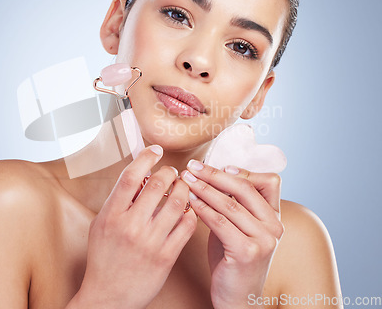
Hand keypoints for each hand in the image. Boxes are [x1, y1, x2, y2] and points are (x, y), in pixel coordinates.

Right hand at [72, 146, 196, 308]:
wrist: (108, 296)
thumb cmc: (103, 258)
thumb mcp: (100, 225)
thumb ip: (117, 201)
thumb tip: (138, 177)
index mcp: (111, 216)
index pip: (130, 177)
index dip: (145, 158)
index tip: (155, 150)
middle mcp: (130, 226)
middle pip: (157, 185)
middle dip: (169, 172)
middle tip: (172, 172)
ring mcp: (150, 242)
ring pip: (177, 203)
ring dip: (184, 189)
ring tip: (183, 187)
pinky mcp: (166, 256)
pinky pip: (186, 226)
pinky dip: (191, 213)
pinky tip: (189, 210)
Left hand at [181, 161, 283, 308]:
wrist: (237, 297)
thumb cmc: (232, 259)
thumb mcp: (238, 226)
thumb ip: (234, 204)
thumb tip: (212, 174)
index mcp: (275, 217)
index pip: (269, 181)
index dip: (242, 171)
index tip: (216, 166)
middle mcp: (274, 226)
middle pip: (245, 188)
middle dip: (214, 175)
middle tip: (192, 167)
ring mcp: (264, 240)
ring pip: (230, 204)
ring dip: (204, 189)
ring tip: (186, 181)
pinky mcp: (248, 252)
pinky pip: (220, 222)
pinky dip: (203, 208)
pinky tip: (190, 201)